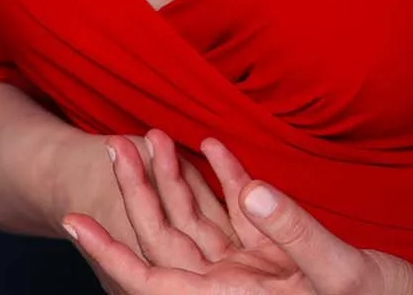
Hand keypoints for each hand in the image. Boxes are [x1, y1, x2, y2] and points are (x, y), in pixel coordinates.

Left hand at [62, 132, 412, 294]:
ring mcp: (256, 271)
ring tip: (151, 134)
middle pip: (168, 241)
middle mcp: (234, 289)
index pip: (154, 279)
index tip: (72, 221)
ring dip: (176, 181)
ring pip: (199, 223)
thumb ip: (292, 230)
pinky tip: (214, 145)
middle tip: (111, 146)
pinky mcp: (280, 255)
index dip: (111, 252)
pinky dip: (226, 180)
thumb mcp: (339, 273)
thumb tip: (248, 188)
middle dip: (137, 195)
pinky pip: (241, 216)